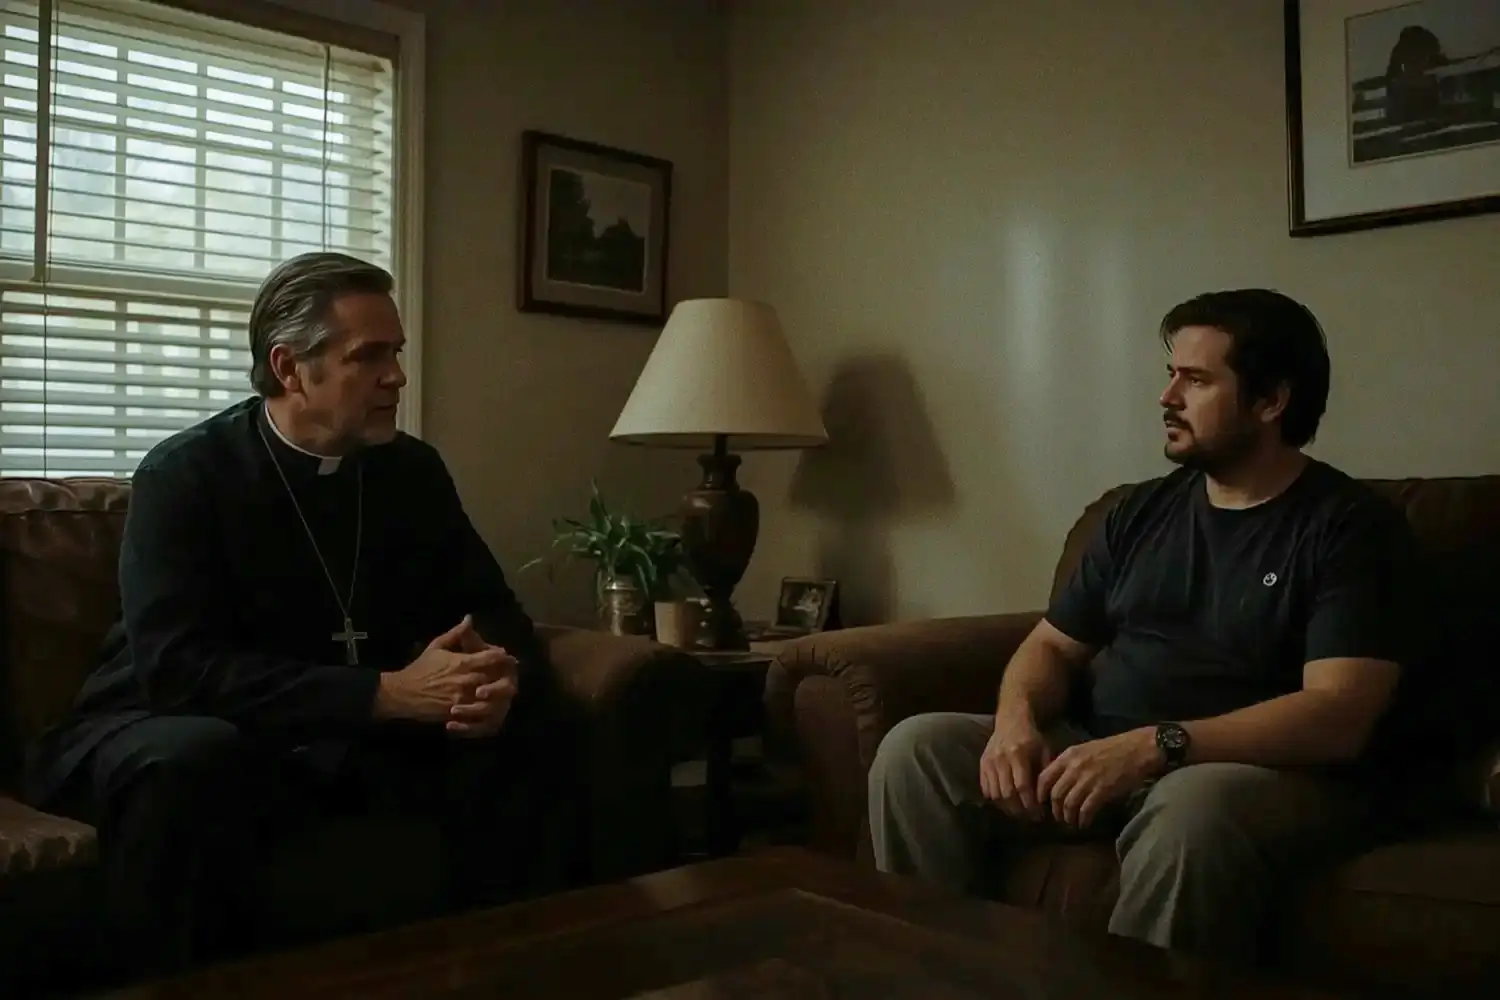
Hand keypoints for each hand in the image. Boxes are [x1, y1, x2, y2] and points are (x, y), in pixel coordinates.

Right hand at [377, 616, 515, 723]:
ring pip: (491, 697)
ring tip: (502, 691)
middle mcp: (467, 680)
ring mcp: (464, 698)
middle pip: (497, 678)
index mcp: (463, 662)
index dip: (504, 656)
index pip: (493, 657)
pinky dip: (487, 709)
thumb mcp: (436, 646)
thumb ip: (456, 633)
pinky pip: (479, 713)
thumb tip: (469, 619)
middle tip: (511, 674)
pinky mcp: (459, 713)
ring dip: (498, 693)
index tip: (508, 657)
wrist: (402, 694)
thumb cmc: (420, 669)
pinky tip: (490, 706)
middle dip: (505, 675)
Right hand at [978, 710, 1051, 820]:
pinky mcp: (982, 763)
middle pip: (1007, 793)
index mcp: (1018, 755)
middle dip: (1018, 809)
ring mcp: (989, 761)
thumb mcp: (1043, 751)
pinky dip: (995, 798)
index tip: (1038, 814)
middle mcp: (1001, 759)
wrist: (1011, 720)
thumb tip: (1046, 797)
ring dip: (1006, 806)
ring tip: (1018, 811)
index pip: (1022, 786)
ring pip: (994, 793)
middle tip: (1028, 817)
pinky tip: (1006, 801)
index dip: (1029, 804)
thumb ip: (1044, 772)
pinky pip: (985, 788)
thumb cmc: (1031, 737)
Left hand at [1035, 728, 1159, 829]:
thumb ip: (1070, 763)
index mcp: (1068, 756)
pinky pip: (1086, 810)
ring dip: (1068, 817)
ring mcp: (1088, 779)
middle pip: (1055, 794)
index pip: (1043, 777)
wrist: (1138, 749)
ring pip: (1068, 804)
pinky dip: (1083, 819)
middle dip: (1055, 810)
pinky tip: (1084, 823)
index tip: (1042, 803)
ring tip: (1072, 822)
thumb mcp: (1085, 750)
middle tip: (1059, 817)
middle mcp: (1074, 767)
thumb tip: (1058, 782)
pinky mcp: (1102, 790)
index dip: (1040, 794)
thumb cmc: (1113, 748)